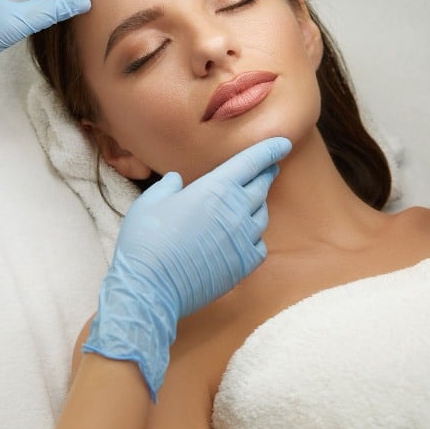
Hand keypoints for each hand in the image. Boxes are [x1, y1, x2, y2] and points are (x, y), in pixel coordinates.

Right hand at [82, 137, 291, 399]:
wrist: (152, 287)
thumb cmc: (146, 241)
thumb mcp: (150, 202)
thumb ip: (168, 186)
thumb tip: (176, 179)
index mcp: (215, 188)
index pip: (251, 162)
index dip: (269, 149)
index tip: (284, 142)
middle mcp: (236, 211)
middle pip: (261, 186)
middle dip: (266, 173)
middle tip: (269, 167)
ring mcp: (242, 239)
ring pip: (261, 215)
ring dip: (258, 204)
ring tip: (252, 201)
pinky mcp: (243, 265)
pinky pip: (259, 245)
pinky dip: (255, 236)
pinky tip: (245, 236)